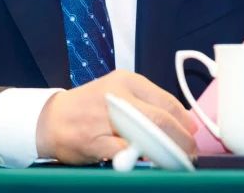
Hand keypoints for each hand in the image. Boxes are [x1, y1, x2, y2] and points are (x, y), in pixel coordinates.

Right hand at [35, 70, 197, 164]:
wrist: (50, 118)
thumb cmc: (89, 106)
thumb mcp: (118, 93)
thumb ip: (146, 103)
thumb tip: (180, 121)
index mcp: (126, 81)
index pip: (166, 100)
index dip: (184, 120)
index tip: (192, 132)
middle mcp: (117, 95)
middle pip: (160, 118)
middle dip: (181, 139)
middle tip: (189, 152)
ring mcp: (104, 118)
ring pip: (146, 135)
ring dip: (166, 151)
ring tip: (175, 160)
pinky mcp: (94, 141)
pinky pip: (125, 152)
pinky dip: (140, 159)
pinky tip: (147, 162)